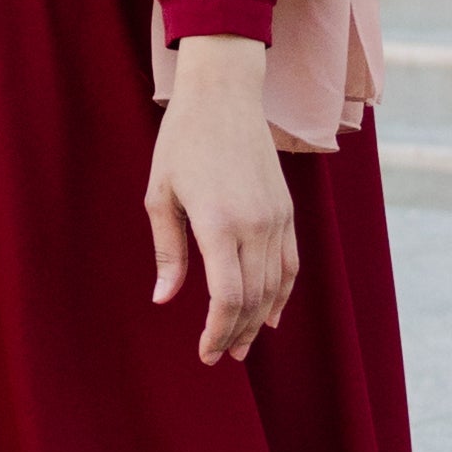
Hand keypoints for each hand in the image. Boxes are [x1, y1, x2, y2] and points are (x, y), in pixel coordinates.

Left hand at [146, 34, 297, 363]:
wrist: (224, 94)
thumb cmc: (182, 141)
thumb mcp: (160, 195)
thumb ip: (168, 251)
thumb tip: (165, 300)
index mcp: (219, 224)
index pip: (227, 298)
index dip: (217, 332)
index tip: (205, 352)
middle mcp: (255, 225)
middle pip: (253, 299)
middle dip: (236, 334)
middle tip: (220, 357)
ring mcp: (276, 218)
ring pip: (275, 286)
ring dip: (258, 320)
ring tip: (241, 344)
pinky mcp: (287, 209)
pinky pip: (290, 262)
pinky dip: (282, 293)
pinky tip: (269, 314)